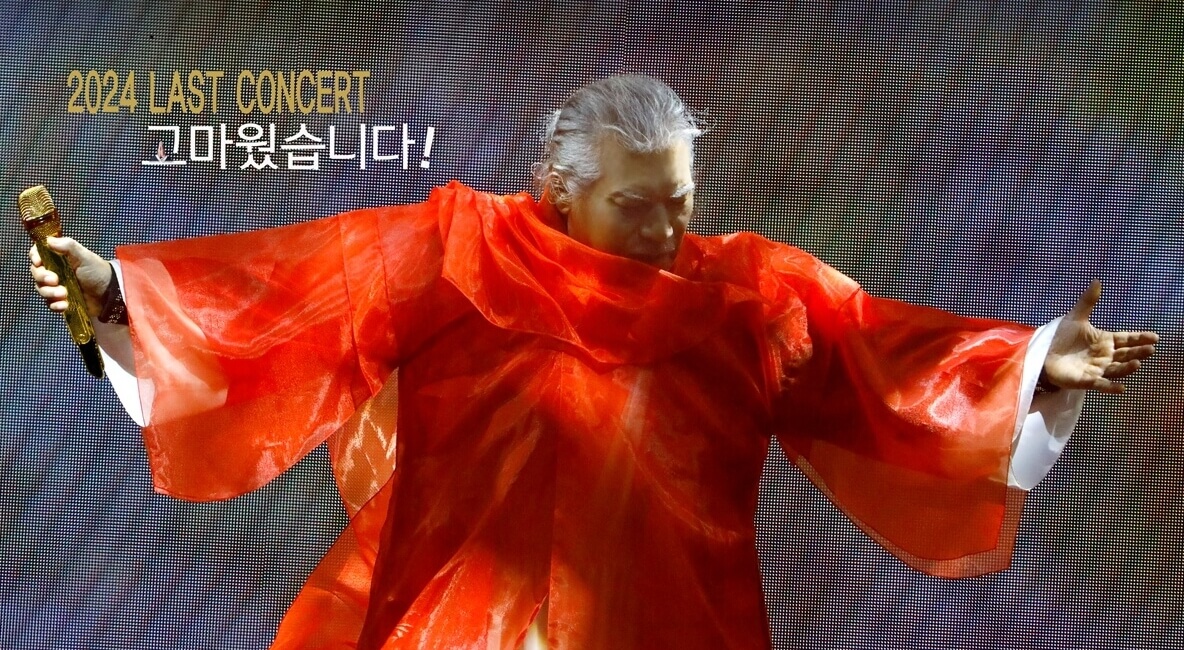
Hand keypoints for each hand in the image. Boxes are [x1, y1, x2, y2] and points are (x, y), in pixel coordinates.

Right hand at [28, 237, 112, 316]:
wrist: (110, 293)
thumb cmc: (97, 271)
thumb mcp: (85, 256)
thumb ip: (68, 246)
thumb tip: (48, 240)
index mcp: (58, 257)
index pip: (38, 254)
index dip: (35, 257)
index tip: (38, 262)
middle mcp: (54, 271)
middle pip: (36, 272)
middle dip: (42, 277)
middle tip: (55, 280)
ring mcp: (57, 286)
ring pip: (41, 289)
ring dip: (49, 292)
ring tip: (64, 294)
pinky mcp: (61, 300)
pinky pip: (50, 303)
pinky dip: (55, 305)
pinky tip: (64, 305)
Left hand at [1043, 280, 1158, 393]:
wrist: (1043, 353)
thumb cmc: (1060, 337)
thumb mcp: (1075, 318)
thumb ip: (1087, 301)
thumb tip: (1097, 281)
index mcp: (1104, 341)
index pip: (1126, 339)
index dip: (1140, 338)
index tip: (1154, 337)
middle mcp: (1105, 356)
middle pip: (1126, 354)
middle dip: (1138, 352)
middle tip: (1150, 349)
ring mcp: (1097, 369)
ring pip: (1117, 369)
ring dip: (1127, 368)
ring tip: (1137, 363)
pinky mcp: (1086, 380)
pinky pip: (1101, 384)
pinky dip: (1111, 387)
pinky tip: (1121, 388)